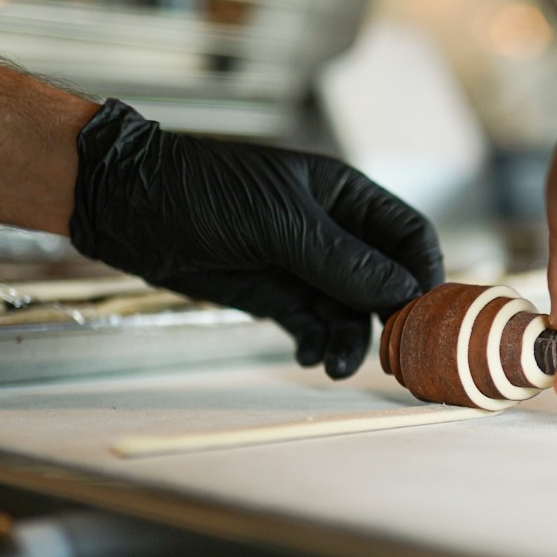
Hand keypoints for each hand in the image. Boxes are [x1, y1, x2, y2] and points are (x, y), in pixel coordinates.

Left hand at [69, 99, 441, 378]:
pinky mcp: (274, 295)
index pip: (407, 235)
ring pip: (349, 312)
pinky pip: (313, 326)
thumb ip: (343, 261)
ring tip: (336, 365)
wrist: (130, 206)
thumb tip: (405, 291)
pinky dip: (317, 344)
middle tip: (387, 354)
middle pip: (384, 280)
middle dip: (389, 317)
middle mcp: (332, 232)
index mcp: (345, 196)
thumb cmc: (207, 191)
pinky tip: (309, 356)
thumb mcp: (282, 223)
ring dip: (350, 340)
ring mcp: (303, 266)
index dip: (423, 271)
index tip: (426, 311)